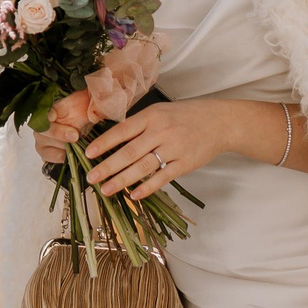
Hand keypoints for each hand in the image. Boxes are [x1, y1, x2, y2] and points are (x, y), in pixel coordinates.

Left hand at [82, 99, 224, 200]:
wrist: (219, 122)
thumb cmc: (185, 116)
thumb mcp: (161, 111)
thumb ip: (139, 125)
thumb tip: (112, 140)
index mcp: (152, 116)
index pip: (122, 130)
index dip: (104, 143)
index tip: (88, 154)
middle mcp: (161, 131)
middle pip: (129, 152)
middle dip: (107, 166)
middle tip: (91, 177)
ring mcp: (173, 149)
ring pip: (143, 167)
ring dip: (122, 180)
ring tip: (106, 190)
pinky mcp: (185, 164)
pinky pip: (162, 178)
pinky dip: (147, 187)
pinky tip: (134, 195)